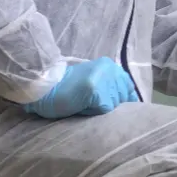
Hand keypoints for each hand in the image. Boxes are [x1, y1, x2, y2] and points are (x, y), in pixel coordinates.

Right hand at [22, 57, 137, 118]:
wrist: (44, 88)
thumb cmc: (67, 88)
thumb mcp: (94, 81)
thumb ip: (111, 85)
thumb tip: (132, 100)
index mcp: (110, 65)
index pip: (129, 86)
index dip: (122, 98)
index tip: (109, 103)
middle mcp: (110, 69)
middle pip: (124, 95)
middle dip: (112, 103)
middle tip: (91, 102)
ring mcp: (104, 79)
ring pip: (115, 104)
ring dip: (101, 108)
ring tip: (85, 102)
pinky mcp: (96, 90)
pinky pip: (104, 109)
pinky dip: (94, 112)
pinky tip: (81, 105)